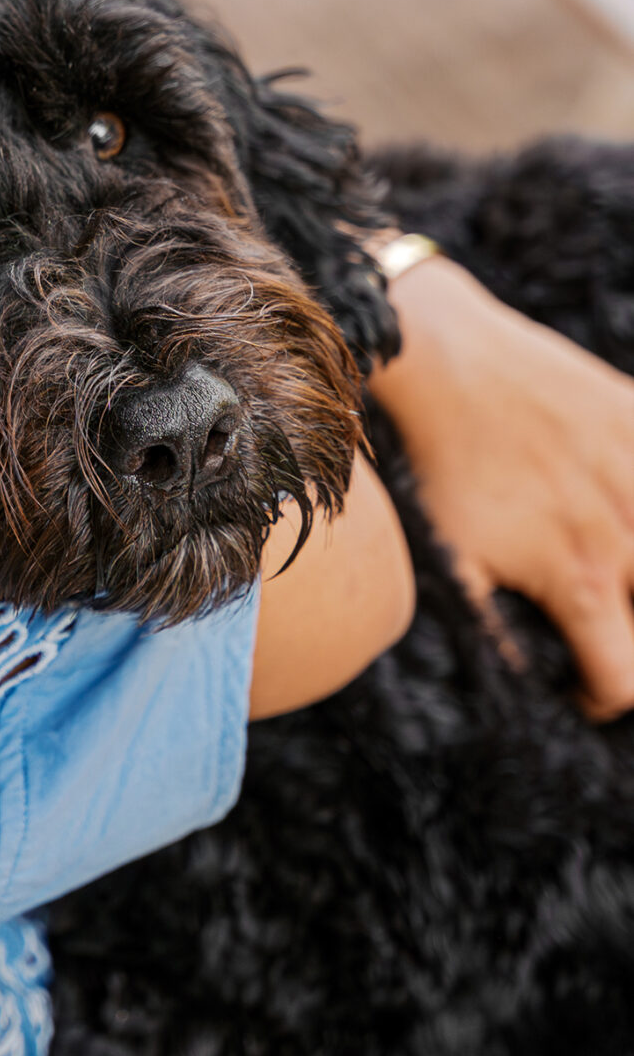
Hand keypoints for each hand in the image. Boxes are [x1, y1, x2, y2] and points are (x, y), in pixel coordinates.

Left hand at [370, 255, 633, 718]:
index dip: (601, 693)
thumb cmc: (441, 467)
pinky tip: (610, 497)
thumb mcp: (451, 562)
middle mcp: (631, 534)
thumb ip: (496, 634)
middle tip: (595, 614)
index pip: (627, 679)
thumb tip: (526, 684)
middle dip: (626, 628)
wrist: (446, 361)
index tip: (579, 680)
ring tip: (604, 560)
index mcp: (583, 579)